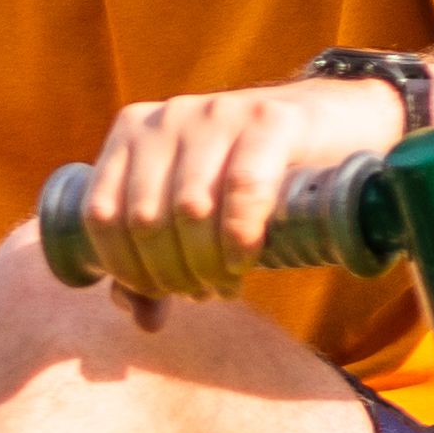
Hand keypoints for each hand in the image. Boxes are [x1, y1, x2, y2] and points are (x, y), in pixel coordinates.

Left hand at [69, 76, 410, 305]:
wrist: (332, 124)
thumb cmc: (251, 177)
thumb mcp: (194, 212)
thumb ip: (155, 260)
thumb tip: (142, 321)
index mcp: (131, 132)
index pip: (101, 214)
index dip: (125, 268)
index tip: (159, 293)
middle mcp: (168, 116)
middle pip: (145, 219)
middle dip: (171, 273)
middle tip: (202, 293)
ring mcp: (218, 111)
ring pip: (189, 209)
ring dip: (206, 264)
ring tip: (225, 284)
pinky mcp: (270, 118)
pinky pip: (241, 188)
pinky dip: (239, 237)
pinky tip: (244, 261)